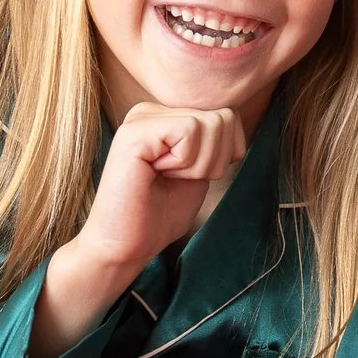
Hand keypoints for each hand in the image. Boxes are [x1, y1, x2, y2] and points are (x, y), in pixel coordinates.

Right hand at [34, 103, 246, 357]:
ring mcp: (141, 117)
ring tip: (165, 178)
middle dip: (214, 160)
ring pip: (211, 124)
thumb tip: (233, 119)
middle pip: (224, 118)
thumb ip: (215, 143)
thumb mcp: (199, 171)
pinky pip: (190, 131)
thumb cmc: (159, 215)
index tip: (187, 177)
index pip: (227, 116)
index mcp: (165, 117)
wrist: (125, 247)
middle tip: (176, 180)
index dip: (224, 156)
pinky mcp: (135, 131)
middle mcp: (151, 110)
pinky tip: (157, 174)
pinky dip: (185, 163)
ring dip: (198, 165)